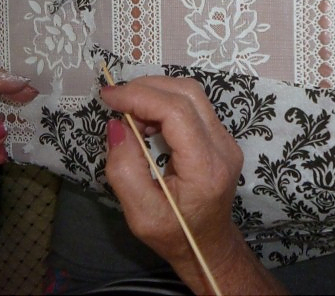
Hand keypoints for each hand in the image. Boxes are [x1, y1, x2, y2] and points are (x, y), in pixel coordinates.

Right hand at [102, 76, 285, 294]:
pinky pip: (193, 105)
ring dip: (155, 94)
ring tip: (130, 115)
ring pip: (192, 94)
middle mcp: (223, 147)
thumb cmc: (175, 235)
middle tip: (116, 101)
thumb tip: (116, 125)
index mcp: (206, 168)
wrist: (208, 245)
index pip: (177, 112)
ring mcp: (226, 140)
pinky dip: (165, 103)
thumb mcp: (140, 215)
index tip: (109, 97)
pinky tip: (146, 122)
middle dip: (146, 88)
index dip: (140, 96)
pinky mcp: (221, 137)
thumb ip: (124, 170)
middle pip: (188, 93)